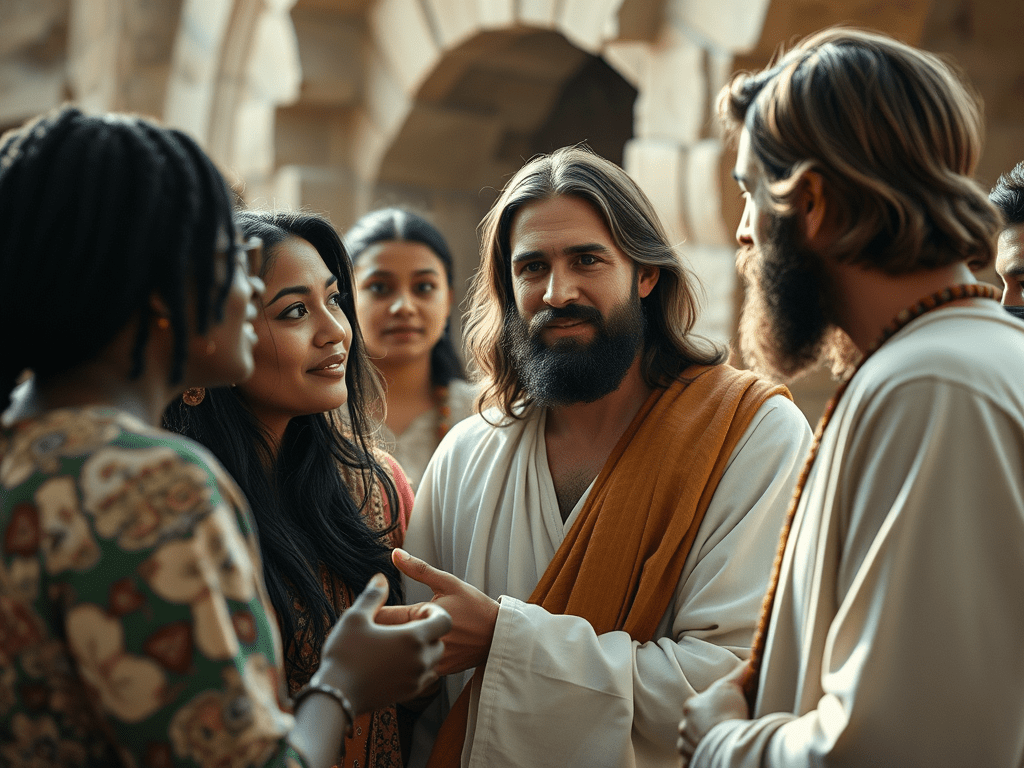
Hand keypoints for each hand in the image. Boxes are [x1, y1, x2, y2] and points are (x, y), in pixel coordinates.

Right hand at [315, 573, 450, 715]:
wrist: (336, 697)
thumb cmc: (344, 654)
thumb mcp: (355, 618)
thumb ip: (373, 596)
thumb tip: (381, 578)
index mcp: (412, 638)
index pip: (443, 621)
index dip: (435, 613)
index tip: (420, 610)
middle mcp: (420, 660)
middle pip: (440, 641)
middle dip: (430, 632)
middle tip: (409, 627)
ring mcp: (416, 680)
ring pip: (433, 661)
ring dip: (425, 651)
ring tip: (403, 645)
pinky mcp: (408, 694)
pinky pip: (425, 678)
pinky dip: (419, 668)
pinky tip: (399, 662)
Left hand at [375, 548, 498, 675]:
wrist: (499, 636)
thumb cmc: (475, 606)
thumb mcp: (448, 583)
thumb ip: (418, 569)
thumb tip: (395, 553)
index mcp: (420, 617)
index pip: (382, 617)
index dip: (371, 613)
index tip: (366, 610)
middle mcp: (422, 642)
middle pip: (385, 640)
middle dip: (376, 633)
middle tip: (369, 626)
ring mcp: (429, 660)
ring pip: (398, 658)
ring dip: (390, 650)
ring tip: (381, 645)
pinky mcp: (437, 673)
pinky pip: (414, 668)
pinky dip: (407, 662)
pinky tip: (404, 658)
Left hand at [678, 663, 749, 766]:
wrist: (728, 743)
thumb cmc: (729, 713)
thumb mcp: (734, 686)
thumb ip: (740, 673)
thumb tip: (749, 661)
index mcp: (691, 706)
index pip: (700, 706)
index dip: (714, 710)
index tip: (725, 715)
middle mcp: (684, 726)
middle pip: (695, 725)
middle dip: (707, 728)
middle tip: (725, 731)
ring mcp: (686, 746)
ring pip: (693, 744)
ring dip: (704, 745)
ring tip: (721, 746)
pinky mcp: (690, 763)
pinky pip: (694, 761)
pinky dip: (703, 759)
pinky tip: (715, 757)